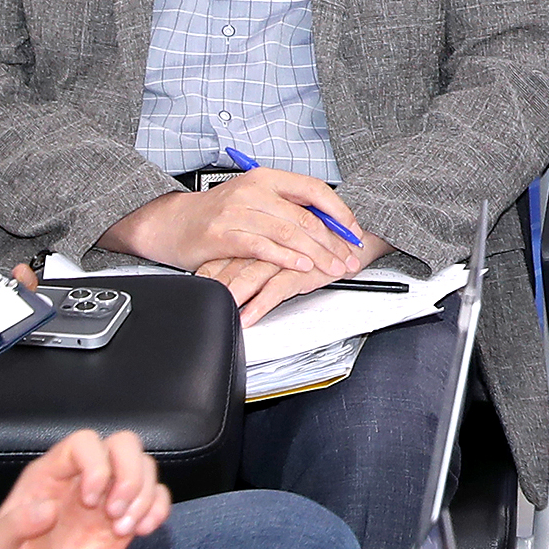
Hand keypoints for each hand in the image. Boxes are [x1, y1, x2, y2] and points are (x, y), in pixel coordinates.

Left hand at [0, 430, 167, 548]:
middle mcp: (83, 478)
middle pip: (123, 444)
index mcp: (49, 476)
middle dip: (129, 475)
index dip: (95, 464)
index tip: (90, 500)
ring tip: (125, 529)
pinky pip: (158, 495)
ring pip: (145, 466)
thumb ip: (12, 527)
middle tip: (115, 512)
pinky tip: (142, 531)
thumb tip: (48, 509)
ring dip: (143, 496)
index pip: (83, 443)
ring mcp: (108, 496)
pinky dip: (158, 509)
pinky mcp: (127, 517)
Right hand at [100, 170, 364, 278]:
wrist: (170, 223)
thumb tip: (330, 222)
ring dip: (316, 254)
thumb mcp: (254, 199)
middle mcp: (254, 190)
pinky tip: (302, 267)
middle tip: (350, 259)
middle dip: (333, 241)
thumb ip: (286, 206)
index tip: (355, 232)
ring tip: (333, 268)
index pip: (314, 189)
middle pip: (305, 216)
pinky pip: (263, 247)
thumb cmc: (218, 213)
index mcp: (267, 178)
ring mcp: (237, 212)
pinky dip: (286, 258)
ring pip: (289, 232)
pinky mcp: (223, 235)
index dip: (339, 211)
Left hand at [199, 234, 392, 324]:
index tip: (192, 288)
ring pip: (250, 276)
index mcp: (260, 230)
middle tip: (197, 304)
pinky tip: (248, 318)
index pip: (224, 250)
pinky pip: (275, 289)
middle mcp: (270, 239)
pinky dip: (259, 305)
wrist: (355, 240)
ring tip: (217, 314)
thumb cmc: (317, 242)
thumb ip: (253, 253)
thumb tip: (220, 270)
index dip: (207, 269)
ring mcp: (285, 255)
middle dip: (214, 287)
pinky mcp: (301, 270)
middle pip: (233, 264)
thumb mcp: (281, 244)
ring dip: (232, 297)